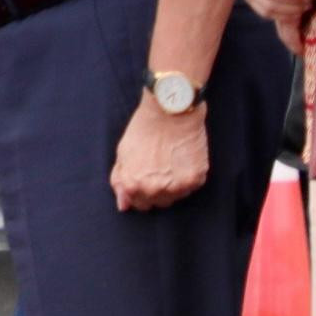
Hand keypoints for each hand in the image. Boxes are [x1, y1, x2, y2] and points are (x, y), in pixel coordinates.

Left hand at [110, 93, 210, 211]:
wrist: (170, 111)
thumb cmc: (144, 128)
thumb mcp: (123, 153)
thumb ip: (120, 181)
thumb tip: (123, 205)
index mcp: (133, 186)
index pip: (139, 204)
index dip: (142, 191)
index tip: (147, 177)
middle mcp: (154, 190)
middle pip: (158, 203)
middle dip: (157, 190)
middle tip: (160, 167)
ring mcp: (176, 187)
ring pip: (176, 197)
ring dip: (174, 185)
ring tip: (171, 161)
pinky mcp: (196, 179)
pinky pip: (191, 187)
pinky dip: (188, 176)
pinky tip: (182, 159)